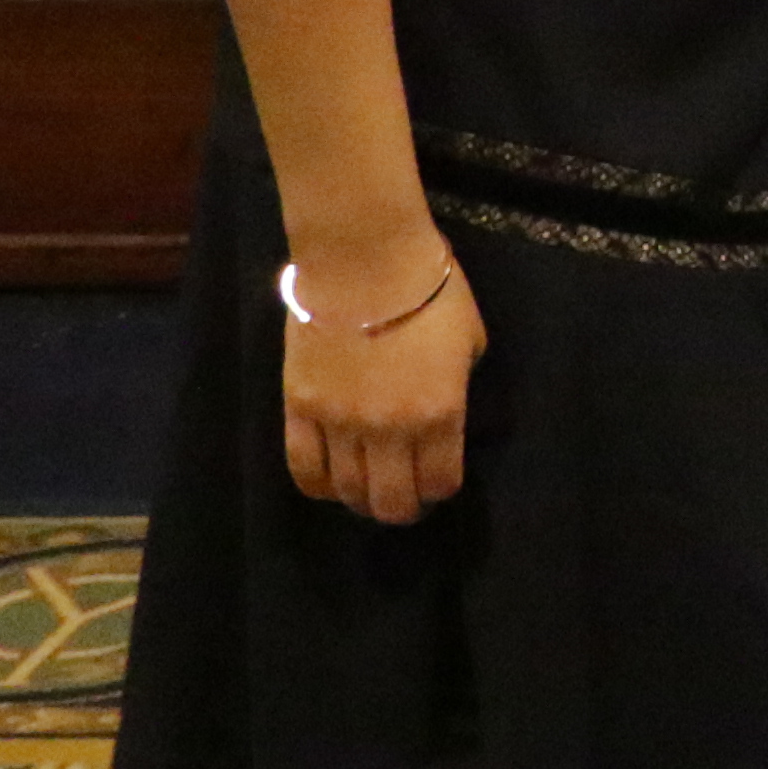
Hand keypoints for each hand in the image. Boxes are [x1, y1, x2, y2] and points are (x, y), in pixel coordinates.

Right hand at [277, 231, 484, 526]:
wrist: (365, 260)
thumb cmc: (430, 290)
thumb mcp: (469, 340)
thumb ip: (456, 385)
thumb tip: (443, 409)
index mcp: (441, 412)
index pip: (441, 480)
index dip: (441, 490)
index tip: (438, 484)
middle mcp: (390, 429)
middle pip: (391, 500)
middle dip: (401, 509)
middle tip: (403, 501)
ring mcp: (340, 423)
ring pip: (347, 490)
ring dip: (360, 500)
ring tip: (366, 494)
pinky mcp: (299, 409)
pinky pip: (303, 467)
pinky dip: (317, 485)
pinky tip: (328, 485)